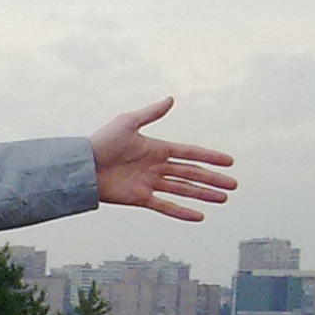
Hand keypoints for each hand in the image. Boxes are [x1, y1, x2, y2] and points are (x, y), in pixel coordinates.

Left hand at [89, 98, 235, 220]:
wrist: (81, 167)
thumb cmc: (101, 143)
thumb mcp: (127, 123)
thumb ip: (150, 113)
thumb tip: (171, 98)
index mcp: (157, 149)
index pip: (190, 153)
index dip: (209, 157)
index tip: (229, 162)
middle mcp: (156, 167)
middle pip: (191, 173)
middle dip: (212, 179)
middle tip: (233, 186)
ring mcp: (149, 183)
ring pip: (183, 190)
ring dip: (202, 195)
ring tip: (223, 199)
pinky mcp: (139, 198)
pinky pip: (165, 206)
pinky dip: (181, 212)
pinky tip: (199, 216)